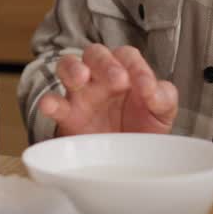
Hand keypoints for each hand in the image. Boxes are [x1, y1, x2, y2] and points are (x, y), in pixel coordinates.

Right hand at [35, 43, 176, 135]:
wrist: (128, 160)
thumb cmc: (143, 128)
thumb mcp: (162, 112)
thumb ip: (163, 97)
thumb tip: (153, 90)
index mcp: (125, 71)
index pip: (127, 56)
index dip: (136, 67)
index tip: (146, 88)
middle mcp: (100, 77)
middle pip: (95, 53)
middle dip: (104, 62)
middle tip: (117, 79)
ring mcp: (81, 94)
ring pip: (67, 66)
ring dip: (72, 68)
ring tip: (81, 78)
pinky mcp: (67, 115)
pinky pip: (53, 102)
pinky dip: (49, 102)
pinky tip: (50, 106)